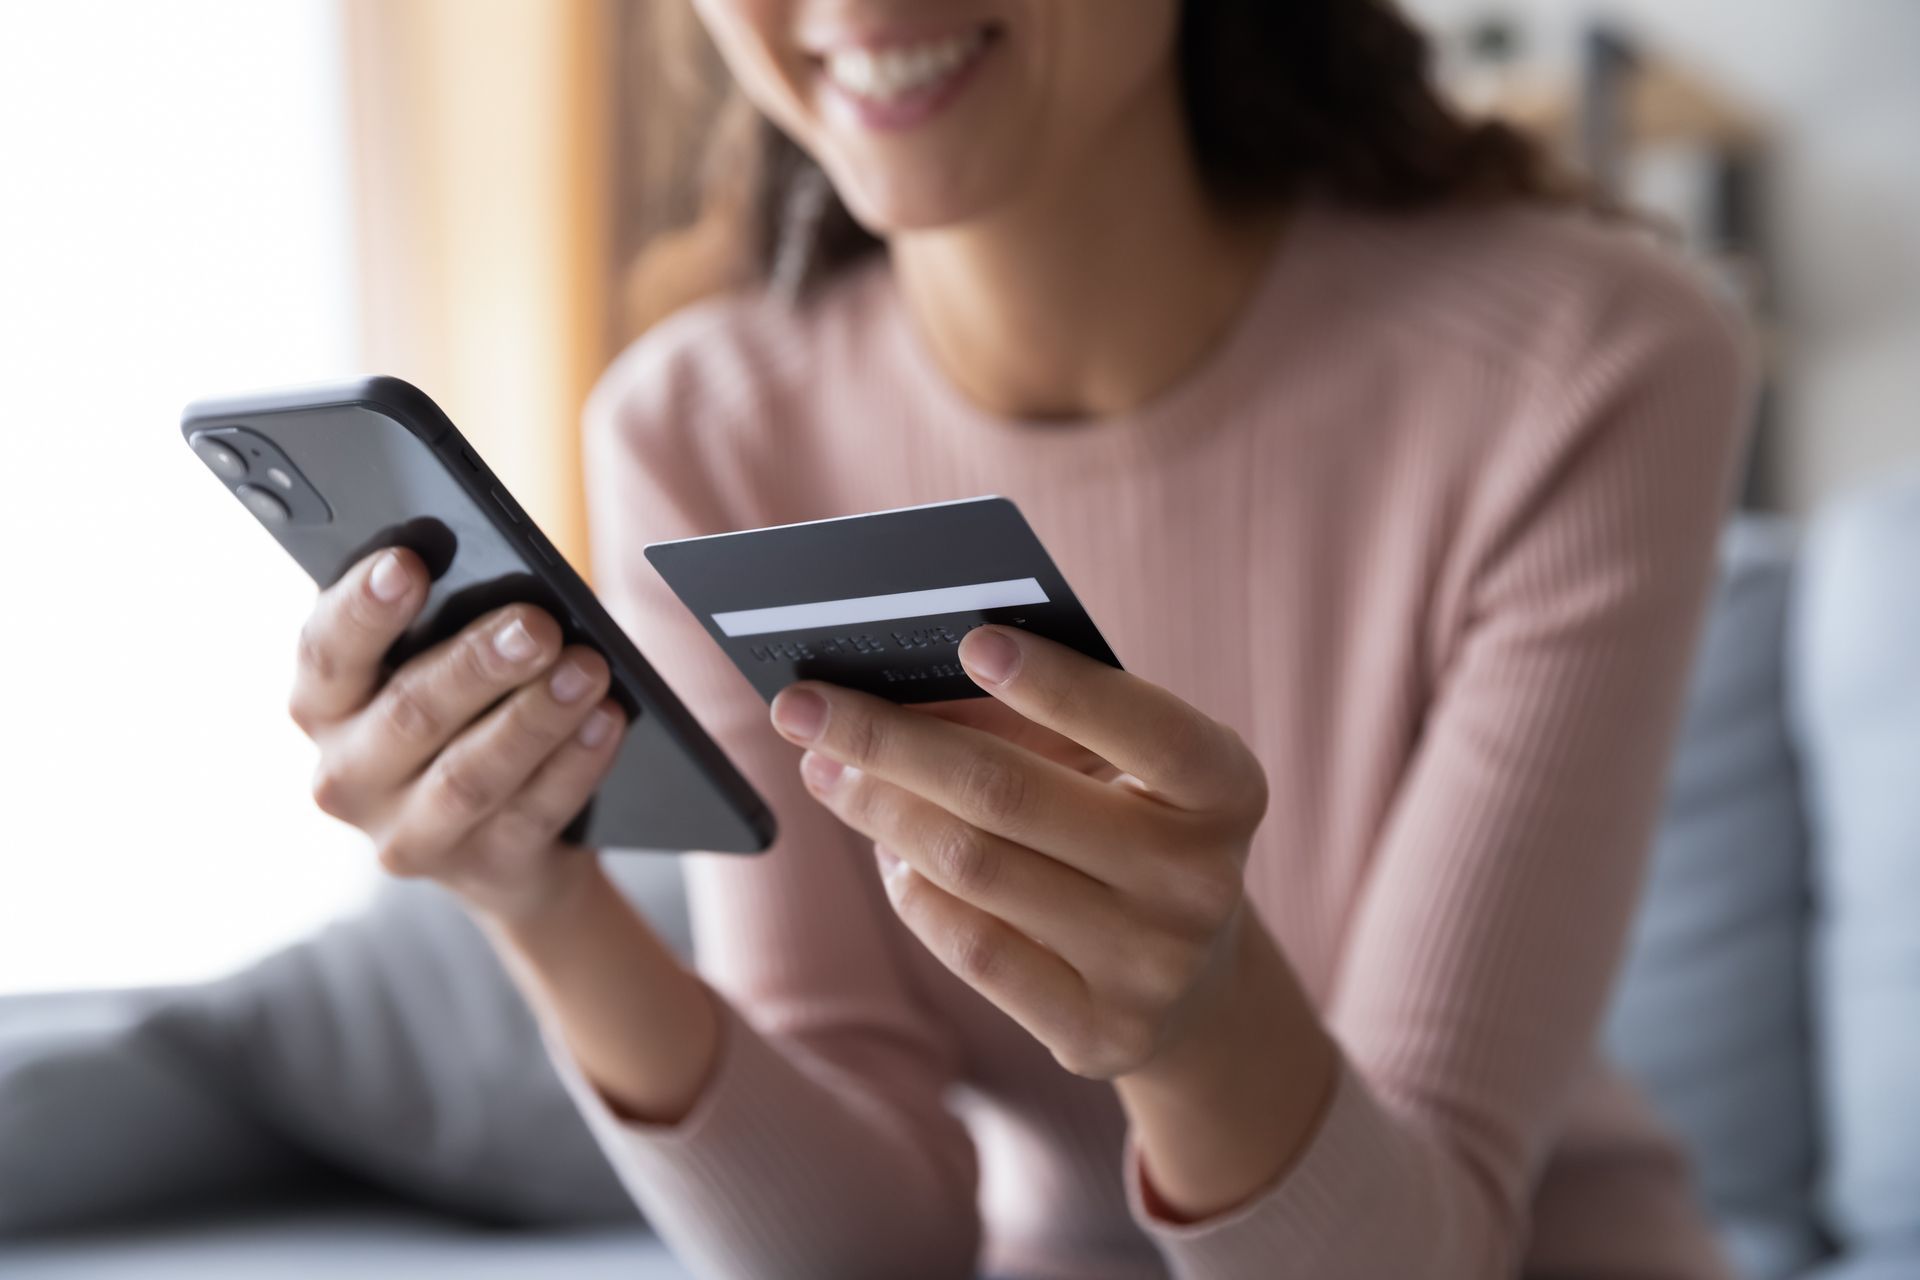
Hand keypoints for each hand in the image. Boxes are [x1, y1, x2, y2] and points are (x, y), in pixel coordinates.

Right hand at [287, 546, 629, 921]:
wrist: (503, 843)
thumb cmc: (464, 715)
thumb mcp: (434, 666)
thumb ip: (442, 624)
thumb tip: (504, 582)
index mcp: (325, 705)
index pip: (327, 651)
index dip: (363, 607)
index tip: (406, 563)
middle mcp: (347, 775)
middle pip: (409, 713)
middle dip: (478, 665)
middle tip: (537, 625)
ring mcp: (408, 833)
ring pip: (471, 774)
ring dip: (535, 717)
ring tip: (589, 669)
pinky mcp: (478, 869)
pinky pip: (532, 812)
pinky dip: (575, 763)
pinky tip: (607, 720)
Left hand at [767, 625, 1270, 1080]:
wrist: (1195, 983)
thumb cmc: (1135, 827)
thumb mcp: (1126, 766)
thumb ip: (1042, 721)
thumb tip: (895, 689)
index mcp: (1228, 790)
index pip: (1149, 730)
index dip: (1062, 687)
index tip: (971, 641)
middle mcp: (1202, 883)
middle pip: (1013, 797)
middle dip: (891, 741)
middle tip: (806, 705)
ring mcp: (1153, 969)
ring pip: (974, 868)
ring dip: (879, 809)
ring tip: (827, 769)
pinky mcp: (1099, 1035)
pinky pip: (970, 948)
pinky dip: (913, 890)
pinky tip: (888, 852)